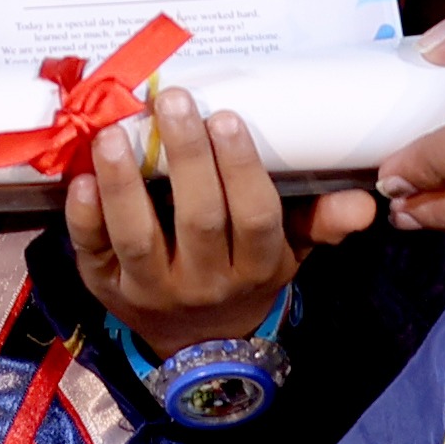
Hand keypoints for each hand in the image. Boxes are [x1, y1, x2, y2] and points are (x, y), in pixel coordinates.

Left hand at [59, 87, 362, 352]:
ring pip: (137, 237)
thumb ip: (321, 223)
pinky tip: (79, 178)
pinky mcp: (103, 286)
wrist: (196, 342)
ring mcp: (150, 289)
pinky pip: (91, 252)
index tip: (226, 116)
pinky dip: (83, 217)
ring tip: (115, 132)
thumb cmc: (245, 271)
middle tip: (174, 101)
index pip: (254, 218)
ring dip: (124, 183)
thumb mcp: (289, 252)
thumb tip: (365, 202)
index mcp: (254, 268)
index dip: (240, 169)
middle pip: (198, 219)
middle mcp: (203, 282)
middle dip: (186, 158)